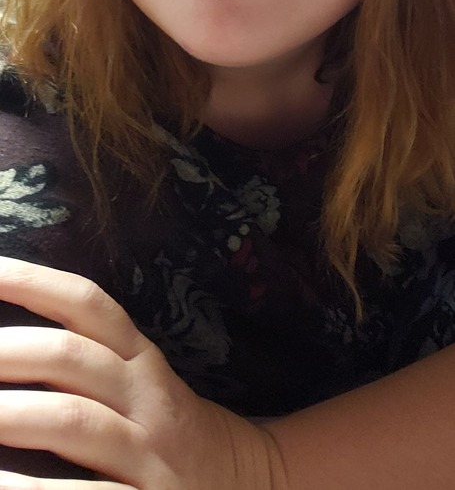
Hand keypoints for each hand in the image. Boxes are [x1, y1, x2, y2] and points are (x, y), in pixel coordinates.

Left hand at [0, 258, 280, 489]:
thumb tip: (11, 343)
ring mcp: (147, 454)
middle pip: (71, 356)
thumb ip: (90, 362)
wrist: (252, 485)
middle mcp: (146, 398)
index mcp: (140, 360)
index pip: (87, 304)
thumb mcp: (140, 386)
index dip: (34, 282)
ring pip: (74, 420)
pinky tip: (1, 485)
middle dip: (8, 350)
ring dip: (12, 414)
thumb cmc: (170, 434)